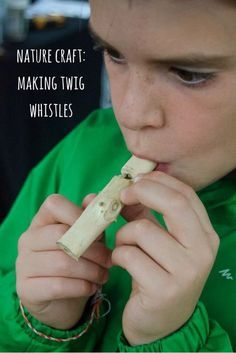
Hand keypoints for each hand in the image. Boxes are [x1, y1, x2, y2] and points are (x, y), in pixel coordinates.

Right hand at [16, 194, 110, 329]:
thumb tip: (94, 197)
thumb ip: (90, 219)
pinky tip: (92, 287)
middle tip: (109, 260)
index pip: (54, 204)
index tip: (99, 231)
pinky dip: (81, 287)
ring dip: (90, 270)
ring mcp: (23, 264)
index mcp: (41, 220)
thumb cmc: (76, 260)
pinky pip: (58, 286)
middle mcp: (27, 239)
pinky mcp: (26, 289)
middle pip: (60, 235)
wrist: (61, 299)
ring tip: (104, 275)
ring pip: (62, 263)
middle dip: (92, 249)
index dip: (78, 214)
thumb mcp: (86, 238)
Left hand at [112, 172, 218, 344]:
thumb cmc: (158, 273)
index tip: (134, 181)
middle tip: (121, 197)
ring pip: (142, 230)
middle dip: (142, 192)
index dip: (157, 181)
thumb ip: (142, 213)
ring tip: (123, 247)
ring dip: (123, 235)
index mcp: (205, 234)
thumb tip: (119, 190)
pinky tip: (122, 264)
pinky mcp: (164, 290)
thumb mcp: (155, 240)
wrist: (161, 322)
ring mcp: (187, 272)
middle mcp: (203, 251)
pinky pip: (129, 255)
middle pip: (174, 204)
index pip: (186, 194)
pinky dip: (118, 255)